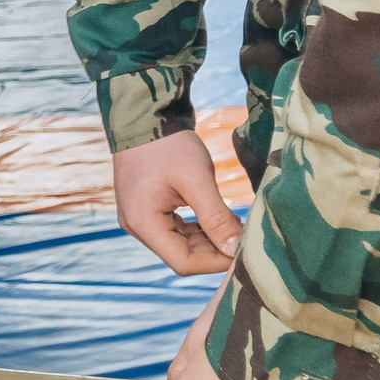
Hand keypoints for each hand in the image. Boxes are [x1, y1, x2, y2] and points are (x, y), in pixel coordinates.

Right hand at [114, 135, 243, 274]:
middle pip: (182, 256)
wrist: (144, 117)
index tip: (243, 250)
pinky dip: (197, 229)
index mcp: (142, 223)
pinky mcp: (147, 210)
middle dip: (215, 250)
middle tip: (243, 236)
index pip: (184, 262)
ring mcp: (139, 218)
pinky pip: (175, 230)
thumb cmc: (168, 146)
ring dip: (208, 240)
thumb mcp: (197, 180)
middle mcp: (136, 226)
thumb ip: (217, 218)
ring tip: (232, 225)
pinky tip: (215, 218)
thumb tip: (236, 250)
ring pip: (180, 245)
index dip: (216, 261)